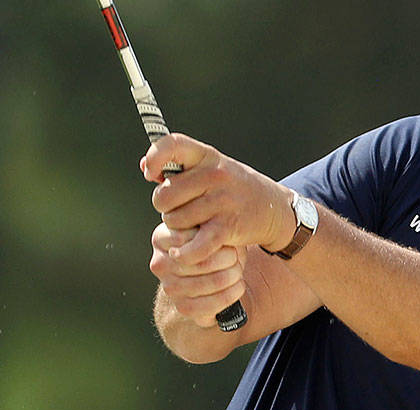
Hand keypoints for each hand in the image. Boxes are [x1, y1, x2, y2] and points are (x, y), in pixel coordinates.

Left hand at [140, 133, 293, 265]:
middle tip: (177, 211)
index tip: (149, 173)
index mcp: (207, 157)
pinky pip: (195, 245)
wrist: (274, 209)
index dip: (154, 157)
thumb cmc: (234, 189)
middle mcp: (215, 176)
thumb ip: (181, 168)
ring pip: (175, 221)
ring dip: (177, 229)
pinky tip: (181, 253)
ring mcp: (222, 201)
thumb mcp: (213, 168)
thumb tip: (145, 167)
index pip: (173, 145)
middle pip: (164, 196)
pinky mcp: (228, 227)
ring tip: (190, 227)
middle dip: (165, 208)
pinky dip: (185, 253)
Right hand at [150, 221, 247, 328]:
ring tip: (238, 270)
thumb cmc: (212, 246)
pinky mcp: (183, 308)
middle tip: (237, 257)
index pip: (188, 235)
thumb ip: (211, 225)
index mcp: (160, 238)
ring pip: (214, 281)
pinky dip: (232, 293)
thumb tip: (222, 233)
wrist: (210, 278)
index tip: (225, 237)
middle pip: (203, 259)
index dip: (213, 236)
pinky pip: (214, 302)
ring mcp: (170, 288)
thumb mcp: (210, 229)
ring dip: (234, 275)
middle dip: (229, 258)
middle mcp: (160, 264)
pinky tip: (238, 286)